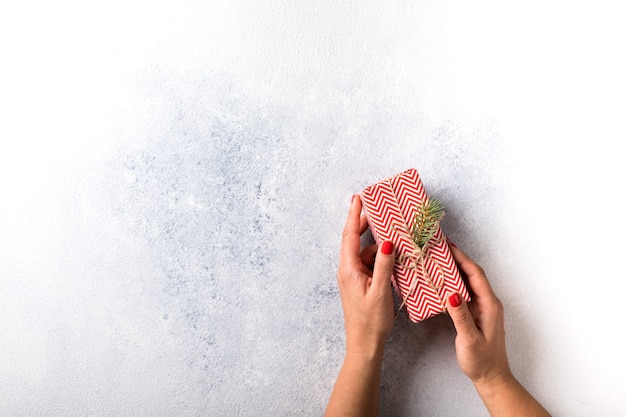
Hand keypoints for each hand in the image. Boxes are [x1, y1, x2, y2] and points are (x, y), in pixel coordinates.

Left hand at [337, 195, 394, 358]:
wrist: (364, 344)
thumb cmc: (371, 321)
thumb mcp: (381, 291)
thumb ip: (384, 265)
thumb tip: (388, 241)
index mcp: (349, 269)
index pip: (350, 235)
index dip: (354, 215)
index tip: (358, 198)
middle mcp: (348, 269)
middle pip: (355, 239)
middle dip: (365, 223)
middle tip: (378, 208)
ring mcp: (354, 276)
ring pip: (365, 252)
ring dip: (378, 243)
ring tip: (394, 232)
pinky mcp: (361, 283)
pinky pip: (370, 263)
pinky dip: (381, 257)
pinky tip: (394, 256)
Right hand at [446, 244, 511, 387]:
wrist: (491, 377)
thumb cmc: (481, 361)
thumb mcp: (469, 339)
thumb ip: (461, 317)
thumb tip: (451, 294)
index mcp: (489, 305)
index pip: (475, 275)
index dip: (462, 259)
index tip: (448, 246)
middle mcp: (488, 303)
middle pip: (473, 274)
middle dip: (458, 259)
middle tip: (441, 247)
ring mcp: (483, 307)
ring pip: (469, 282)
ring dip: (455, 269)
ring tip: (439, 258)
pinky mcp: (476, 313)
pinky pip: (465, 292)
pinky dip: (454, 282)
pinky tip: (443, 280)